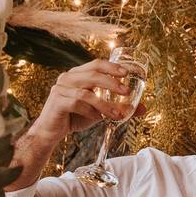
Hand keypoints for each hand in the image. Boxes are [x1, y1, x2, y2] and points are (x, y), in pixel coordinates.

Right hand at [28, 59, 145, 145]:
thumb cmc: (76, 117)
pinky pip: (77, 103)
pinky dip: (90, 111)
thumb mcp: (100, 111)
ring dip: (104, 104)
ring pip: (86, 92)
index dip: (111, 67)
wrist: (51, 132)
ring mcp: (60, 89)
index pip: (96, 64)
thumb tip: (144, 109)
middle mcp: (68, 78)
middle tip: (126, 92)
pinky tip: (97, 119)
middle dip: (112, 83)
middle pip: (92, 74)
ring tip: (117, 114)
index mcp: (78, 74)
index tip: (126, 73)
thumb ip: (119, 107)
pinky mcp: (57, 101)